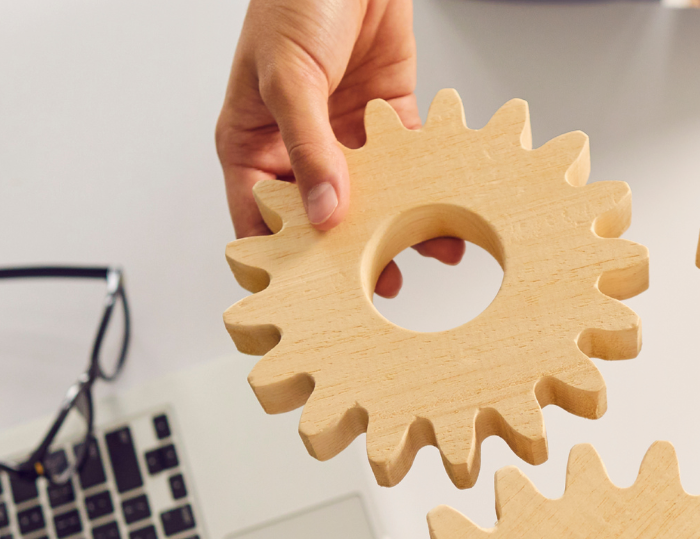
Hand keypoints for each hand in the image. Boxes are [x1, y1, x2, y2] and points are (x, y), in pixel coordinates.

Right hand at [216, 0, 462, 297]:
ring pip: (370, 200)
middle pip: (318, 219)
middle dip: (347, 256)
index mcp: (251, 142)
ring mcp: (344, 137)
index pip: (257, 220)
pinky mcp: (386, 120)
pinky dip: (428, 188)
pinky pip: (407, 167)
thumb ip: (308, 148)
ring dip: (396, 228)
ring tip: (423, 258)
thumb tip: (324, 211)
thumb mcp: (288, 78)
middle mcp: (296, 147)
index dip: (278, 261)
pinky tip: (448, 212)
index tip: (306, 298)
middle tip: (374, 290)